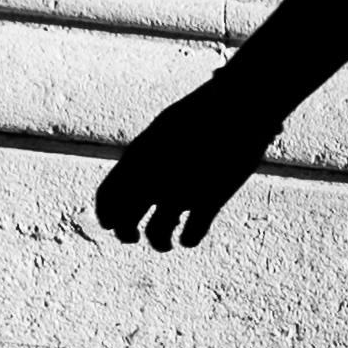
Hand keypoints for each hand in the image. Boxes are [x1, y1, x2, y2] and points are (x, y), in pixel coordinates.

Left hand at [97, 77, 282, 250]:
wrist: (241, 103)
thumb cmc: (205, 110)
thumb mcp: (167, 127)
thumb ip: (149, 155)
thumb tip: (142, 179)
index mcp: (137, 157)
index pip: (106, 199)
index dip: (107, 215)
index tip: (114, 222)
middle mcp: (153, 176)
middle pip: (123, 222)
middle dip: (125, 234)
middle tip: (133, 236)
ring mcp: (181, 189)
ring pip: (156, 235)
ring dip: (159, 243)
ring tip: (166, 243)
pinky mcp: (211, 199)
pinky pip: (191, 236)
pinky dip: (188, 240)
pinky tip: (189, 237)